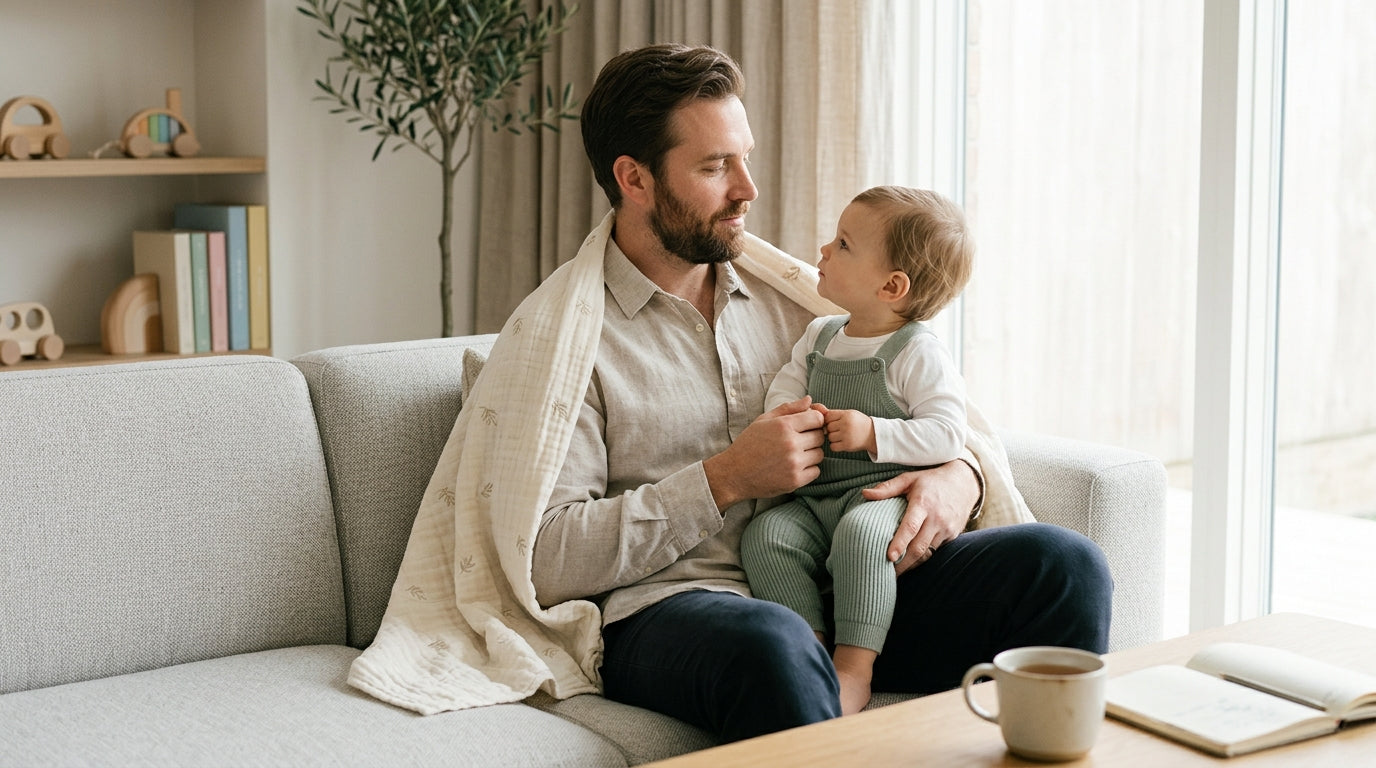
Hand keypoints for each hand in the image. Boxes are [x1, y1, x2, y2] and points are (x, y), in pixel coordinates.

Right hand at [703, 397, 825, 509]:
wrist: (734, 474)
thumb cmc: (749, 444)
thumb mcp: (764, 420)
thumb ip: (788, 408)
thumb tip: (810, 400)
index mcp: (784, 425)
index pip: (817, 418)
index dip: (813, 421)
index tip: (805, 426)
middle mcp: (791, 443)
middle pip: (820, 436)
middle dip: (812, 437)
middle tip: (797, 441)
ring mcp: (794, 463)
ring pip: (820, 454)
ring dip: (811, 454)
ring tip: (793, 454)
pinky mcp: (795, 480)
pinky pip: (816, 471)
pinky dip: (808, 469)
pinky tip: (793, 467)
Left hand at [822, 408, 875, 453]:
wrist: (873, 435)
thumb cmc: (858, 423)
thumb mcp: (848, 414)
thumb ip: (832, 413)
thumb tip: (814, 407)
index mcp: (846, 414)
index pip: (827, 416)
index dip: (829, 420)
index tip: (835, 422)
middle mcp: (846, 424)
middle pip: (828, 427)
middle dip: (831, 429)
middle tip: (840, 430)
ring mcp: (847, 435)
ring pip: (830, 437)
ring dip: (833, 438)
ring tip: (842, 436)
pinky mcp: (848, 445)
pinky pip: (833, 447)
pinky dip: (835, 446)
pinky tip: (842, 443)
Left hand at [862, 460, 978, 574]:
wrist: (964, 482)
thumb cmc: (931, 481)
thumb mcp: (909, 479)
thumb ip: (887, 488)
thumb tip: (865, 494)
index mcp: (923, 503)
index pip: (911, 527)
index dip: (900, 543)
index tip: (889, 557)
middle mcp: (937, 518)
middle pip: (919, 547)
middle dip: (903, 563)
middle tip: (886, 575)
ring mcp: (947, 529)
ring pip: (927, 553)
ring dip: (911, 564)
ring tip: (896, 572)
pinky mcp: (953, 535)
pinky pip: (935, 551)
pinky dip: (922, 558)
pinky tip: (910, 563)